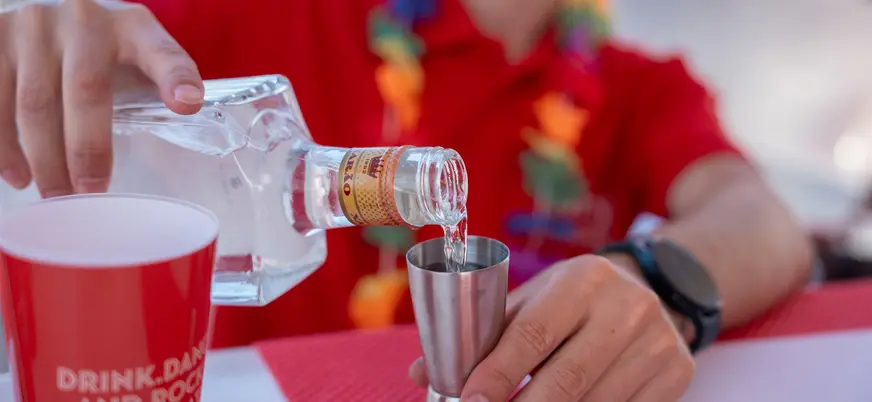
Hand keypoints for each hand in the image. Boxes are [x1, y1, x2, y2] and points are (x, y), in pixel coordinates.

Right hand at [0, 0, 202, 196]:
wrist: (47, 18)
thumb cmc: (102, 52)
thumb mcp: (137, 59)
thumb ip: (159, 86)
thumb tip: (184, 115)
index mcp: (132, 27)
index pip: (160, 51)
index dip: (175, 77)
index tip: (187, 105)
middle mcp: (83, 18)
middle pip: (85, 91)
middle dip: (88, 151)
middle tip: (90, 192)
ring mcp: (33, 26)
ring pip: (34, 103)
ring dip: (45, 159)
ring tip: (57, 194)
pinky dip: (6, 148)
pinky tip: (19, 176)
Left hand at [409, 255, 694, 401]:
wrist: (652, 289)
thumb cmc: (576, 298)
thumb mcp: (534, 298)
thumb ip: (485, 332)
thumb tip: (422, 373)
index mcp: (583, 280)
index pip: (534, 333)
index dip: (499, 373)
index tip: (469, 399)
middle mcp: (627, 308)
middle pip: (566, 379)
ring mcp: (657, 344)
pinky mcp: (677, 373)